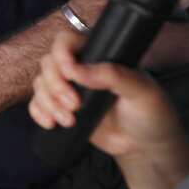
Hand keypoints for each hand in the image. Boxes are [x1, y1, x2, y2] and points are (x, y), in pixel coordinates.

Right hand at [28, 30, 185, 160]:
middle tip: (74, 104)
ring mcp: (70, 89)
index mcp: (100, 56)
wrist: (145, 148)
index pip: (68, 41)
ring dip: (48, 102)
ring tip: (69, 120)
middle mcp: (81, 69)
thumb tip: (79, 70)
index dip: (61, 53)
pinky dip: (38, 112)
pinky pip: (37, 104)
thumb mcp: (142, 92)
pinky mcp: (61, 109)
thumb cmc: (151, 114)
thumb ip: (115, 76)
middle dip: (55, 85)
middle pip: (48, 63)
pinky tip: (50, 123)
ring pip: (40, 84)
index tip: (69, 72)